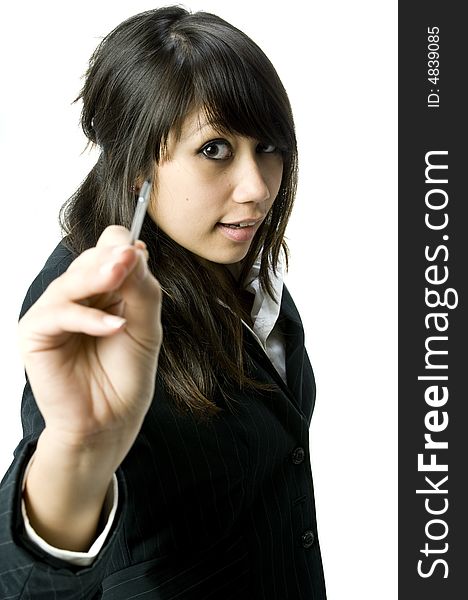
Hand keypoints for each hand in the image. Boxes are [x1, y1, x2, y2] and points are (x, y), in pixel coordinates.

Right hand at [18, 225, 162, 453]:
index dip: (121, 249)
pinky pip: (59, 313)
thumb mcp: (145, 327)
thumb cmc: (127, 375)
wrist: (110, 420)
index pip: (106, 251)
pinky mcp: (35, 333)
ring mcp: (54, 312)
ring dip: (99, 277)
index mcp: (103, 289)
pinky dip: (88, 318)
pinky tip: (113, 326)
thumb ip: (142, 290)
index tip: (139, 255)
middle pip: (89, 259)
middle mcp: (77, 295)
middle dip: (112, 260)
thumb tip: (136, 249)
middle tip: (131, 259)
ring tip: (122, 276)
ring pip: (72, 281)